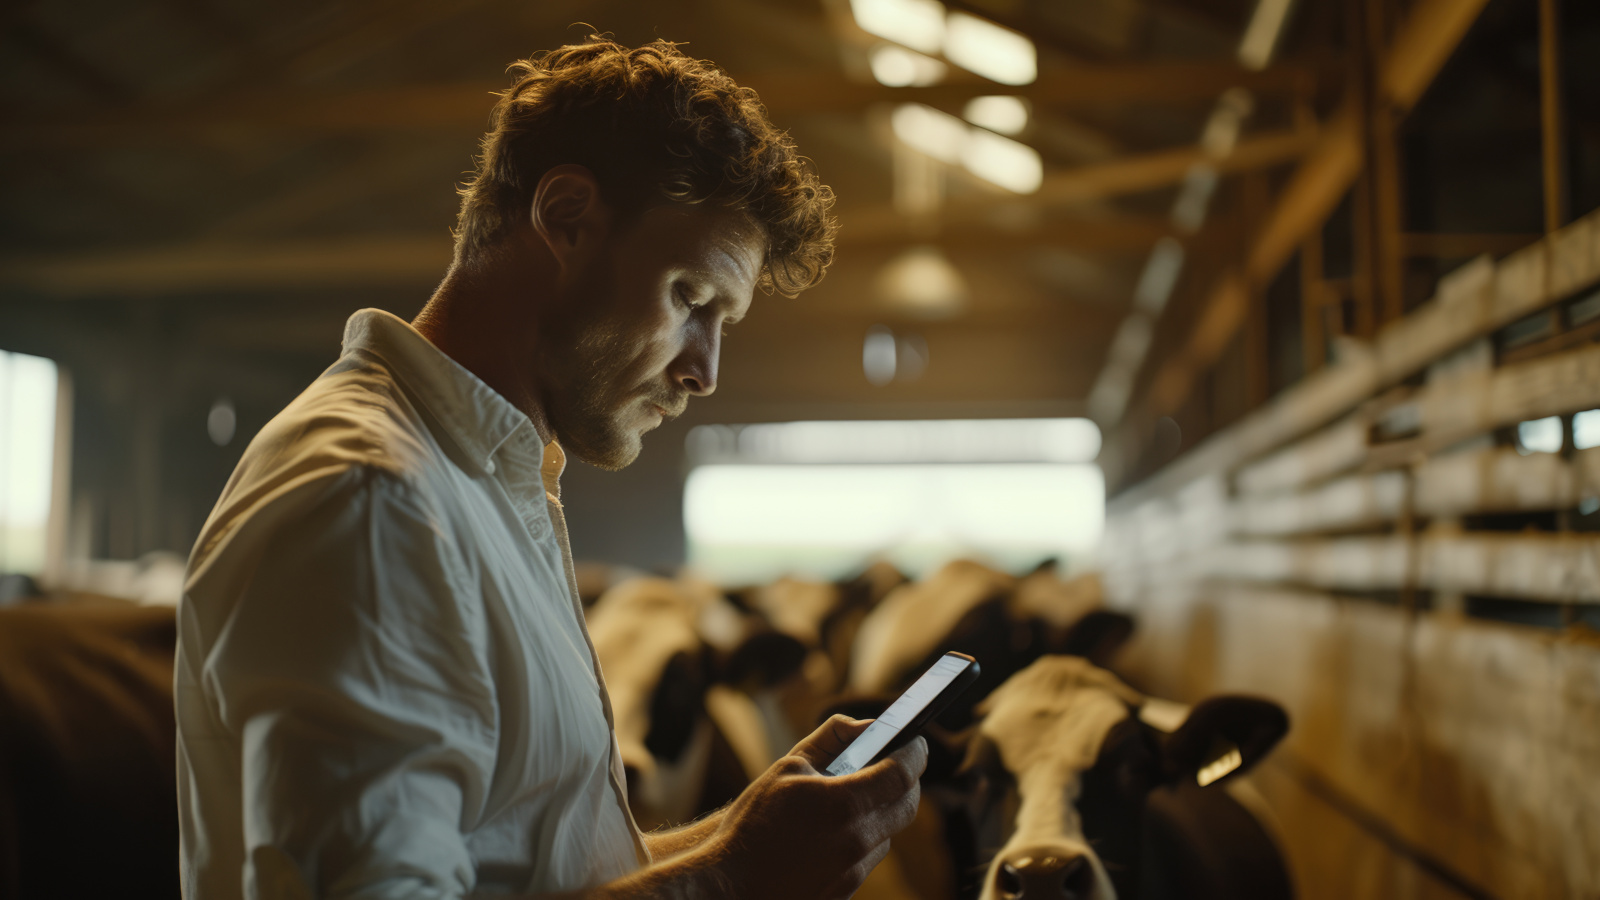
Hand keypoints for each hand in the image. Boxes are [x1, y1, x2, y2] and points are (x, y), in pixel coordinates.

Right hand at [707, 715, 927, 899]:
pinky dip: (860, 841)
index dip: (914, 753)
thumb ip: (831, 740)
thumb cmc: (752, 822)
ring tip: (848, 803)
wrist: (729, 884)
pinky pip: (866, 861)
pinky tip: (830, 835)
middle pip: (907, 806)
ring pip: (887, 835)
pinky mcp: (846, 892)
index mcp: (845, 804)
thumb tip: (864, 726)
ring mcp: (853, 872)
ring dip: (880, 814)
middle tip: (894, 766)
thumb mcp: (788, 767)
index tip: (915, 742)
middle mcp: (857, 841)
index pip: (902, 773)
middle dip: (906, 782)